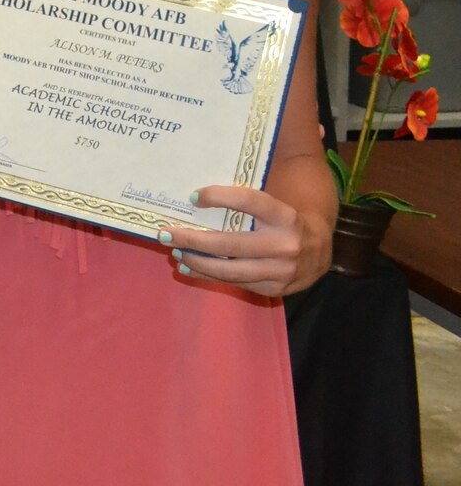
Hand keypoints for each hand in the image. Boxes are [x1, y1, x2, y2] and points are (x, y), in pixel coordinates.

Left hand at [163, 185, 331, 297]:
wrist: (319, 251)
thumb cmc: (282, 222)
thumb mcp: (272, 206)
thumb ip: (244, 203)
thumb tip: (193, 199)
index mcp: (284, 215)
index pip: (249, 201)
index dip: (219, 197)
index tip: (192, 196)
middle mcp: (285, 244)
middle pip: (231, 243)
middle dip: (193, 240)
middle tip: (166, 234)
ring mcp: (282, 271)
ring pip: (230, 269)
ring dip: (197, 262)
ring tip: (175, 253)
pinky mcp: (275, 289)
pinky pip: (235, 283)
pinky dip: (208, 276)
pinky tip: (189, 268)